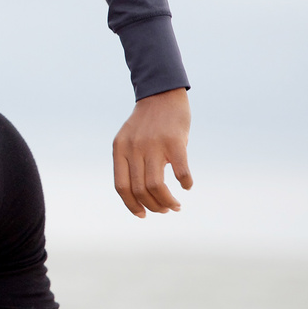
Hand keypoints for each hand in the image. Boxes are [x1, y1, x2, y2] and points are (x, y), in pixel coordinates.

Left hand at [112, 87, 191, 216]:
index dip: (131, 205)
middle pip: (140, 190)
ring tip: (175, 206)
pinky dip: (185, 183)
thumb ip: (130, 162)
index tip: (143, 215)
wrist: (161, 93)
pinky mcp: (174, 141)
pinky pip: (180, 171)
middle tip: (166, 210)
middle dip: (154, 206)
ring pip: (156, 186)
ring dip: (167, 201)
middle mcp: (133, 148)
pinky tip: (187, 186)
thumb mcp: (129, 140)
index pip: (121, 186)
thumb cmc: (147, 122)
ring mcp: (153, 144)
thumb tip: (141, 196)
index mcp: (120, 149)